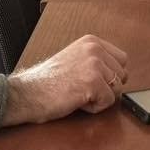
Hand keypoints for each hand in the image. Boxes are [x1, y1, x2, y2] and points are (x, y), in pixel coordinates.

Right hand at [1, 35, 130, 125]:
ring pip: (116, 89)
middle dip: (106, 87)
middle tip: (82, 89)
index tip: (93, 81)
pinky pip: (108, 101)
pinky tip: (77, 101)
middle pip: (122, 75)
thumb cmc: (47, 82)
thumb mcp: (75, 59)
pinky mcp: (93, 82)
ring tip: (77, 94)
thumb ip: (95, 60)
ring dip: (98, 98)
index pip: (122, 59)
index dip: (111, 75)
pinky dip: (94, 108)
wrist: (27, 93)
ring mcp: (94, 64)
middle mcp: (95, 49)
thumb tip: (119, 72)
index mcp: (91, 41)